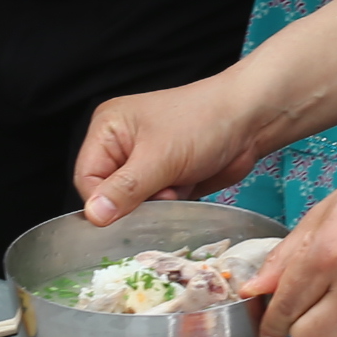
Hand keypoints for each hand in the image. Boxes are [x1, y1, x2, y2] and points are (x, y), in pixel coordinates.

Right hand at [75, 71, 276, 225]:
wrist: (250, 120)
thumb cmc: (203, 123)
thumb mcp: (160, 157)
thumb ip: (125, 189)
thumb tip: (93, 216)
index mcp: (108, 129)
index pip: (86, 179)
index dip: (104, 200)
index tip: (130, 208)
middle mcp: (121, 145)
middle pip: (108, 194)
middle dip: (135, 201)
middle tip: (162, 192)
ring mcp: (145, 162)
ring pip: (133, 204)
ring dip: (156, 204)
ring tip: (178, 186)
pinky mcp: (166, 177)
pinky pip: (155, 205)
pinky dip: (170, 204)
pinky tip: (187, 187)